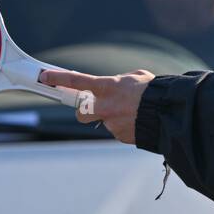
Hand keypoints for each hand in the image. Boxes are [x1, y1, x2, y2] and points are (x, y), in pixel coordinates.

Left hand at [40, 68, 155, 144]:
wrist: (168, 114)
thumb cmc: (154, 92)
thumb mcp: (136, 77)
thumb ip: (119, 81)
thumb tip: (115, 85)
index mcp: (107, 87)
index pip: (76, 81)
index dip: (58, 79)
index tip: (45, 77)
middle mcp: (105, 106)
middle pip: (80, 112)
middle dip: (84, 111)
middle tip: (97, 107)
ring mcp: (111, 123)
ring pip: (104, 121)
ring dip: (114, 118)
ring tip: (133, 113)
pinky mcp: (120, 136)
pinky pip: (118, 131)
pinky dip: (125, 127)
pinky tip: (137, 122)